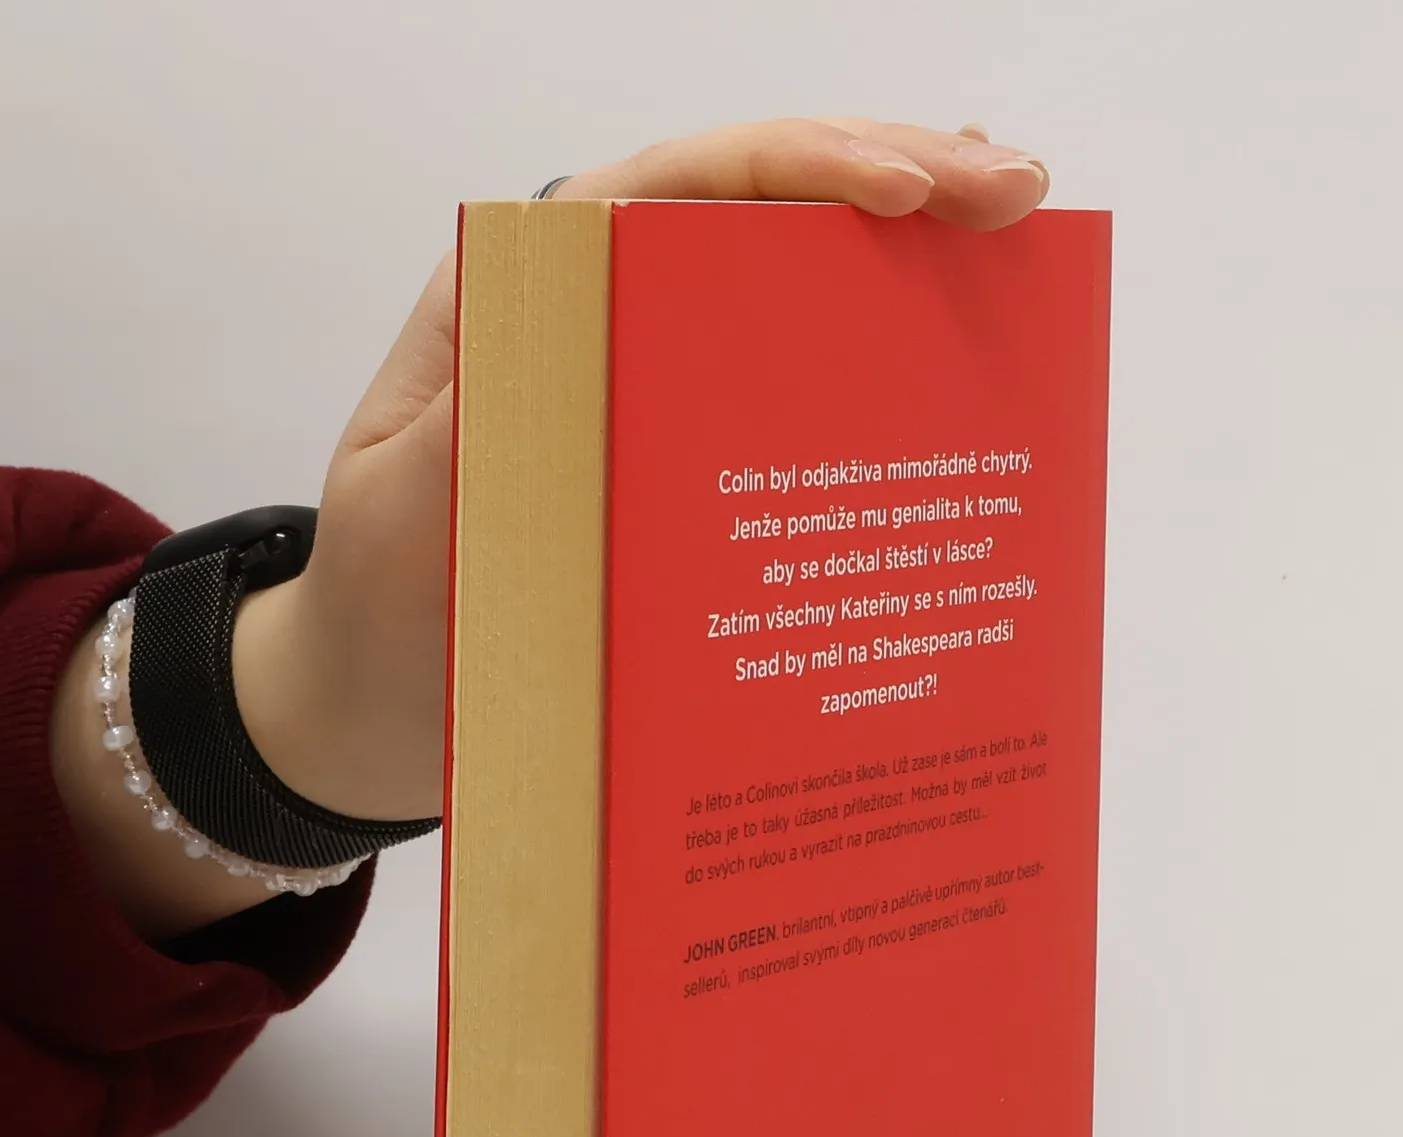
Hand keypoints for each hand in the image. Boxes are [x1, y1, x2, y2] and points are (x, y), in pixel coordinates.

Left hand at [59, 120, 1049, 936]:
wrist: (382, 699)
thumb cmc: (382, 598)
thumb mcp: (409, 505)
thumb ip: (485, 418)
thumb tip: (590, 328)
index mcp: (537, 288)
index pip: (687, 183)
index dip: (808, 170)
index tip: (912, 191)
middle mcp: (610, 312)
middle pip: (766, 212)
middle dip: (899, 182)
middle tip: (1017, 192)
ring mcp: (662, 383)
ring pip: (797, 292)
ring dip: (910, 266)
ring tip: (1019, 248)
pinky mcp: (693, 461)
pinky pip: (797, 397)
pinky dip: (882, 375)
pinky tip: (961, 363)